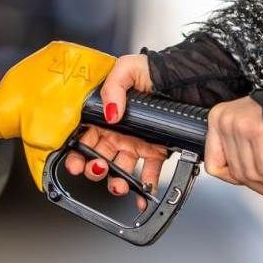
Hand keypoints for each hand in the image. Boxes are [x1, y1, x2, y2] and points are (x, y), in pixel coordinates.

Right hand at [64, 54, 164, 208]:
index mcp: (105, 115)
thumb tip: (109, 112)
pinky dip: (146, 186)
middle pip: (98, 158)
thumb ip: (113, 88)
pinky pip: (148, 172)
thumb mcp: (128, 68)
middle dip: (94, 170)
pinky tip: (144, 194)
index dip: (77, 153)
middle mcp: (117, 132)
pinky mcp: (155, 151)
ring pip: (120, 169)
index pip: (84, 138)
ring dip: (116, 182)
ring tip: (119, 185)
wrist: (186, 77)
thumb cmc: (154, 70)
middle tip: (98, 169)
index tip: (76, 164)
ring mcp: (135, 143)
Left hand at [205, 96, 262, 197]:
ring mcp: (238, 126)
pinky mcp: (255, 132)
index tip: (252, 181)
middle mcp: (224, 121)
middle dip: (261, 185)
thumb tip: (256, 185)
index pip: (214, 165)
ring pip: (251, 173)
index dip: (235, 179)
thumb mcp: (253, 132)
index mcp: (217, 120)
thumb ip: (247, 156)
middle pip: (236, 172)